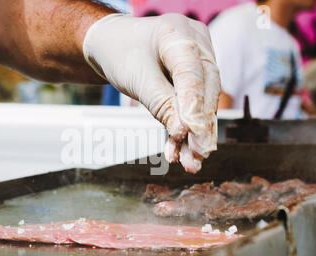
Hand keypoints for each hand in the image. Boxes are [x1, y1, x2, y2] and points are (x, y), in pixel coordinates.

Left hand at [83, 13, 219, 172]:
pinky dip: (186, 126)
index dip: (193, 106)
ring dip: (196, 132)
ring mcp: (197, 57)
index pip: (192, 74)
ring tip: (192, 162)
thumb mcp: (136, 78)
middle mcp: (195, 43)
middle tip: (199, 155)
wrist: (109, 44)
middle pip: (205, 88)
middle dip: (201, 125)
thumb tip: (184, 133)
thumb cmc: (119, 52)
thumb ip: (161, 104)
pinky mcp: (193, 74)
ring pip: (203, 99)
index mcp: (178, 34)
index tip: (191, 133)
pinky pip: (193, 102)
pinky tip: (182, 149)